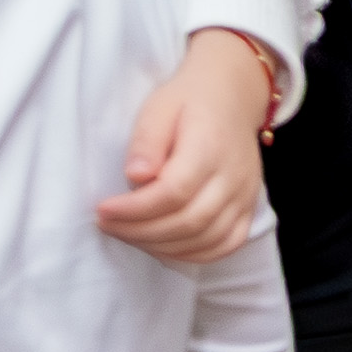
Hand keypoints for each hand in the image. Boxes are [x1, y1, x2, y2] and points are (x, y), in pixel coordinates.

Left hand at [98, 27, 275, 262]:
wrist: (232, 97)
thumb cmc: (189, 101)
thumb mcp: (159, 107)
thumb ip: (147, 141)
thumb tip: (135, 176)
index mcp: (210, 148)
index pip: (173, 193)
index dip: (135, 209)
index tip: (103, 209)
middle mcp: (232, 177)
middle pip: (189, 222)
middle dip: (141, 232)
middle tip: (109, 225)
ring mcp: (244, 196)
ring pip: (207, 239)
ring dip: (163, 246)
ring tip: (130, 235)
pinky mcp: (248, 207)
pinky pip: (227, 244)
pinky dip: (195, 254)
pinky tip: (164, 247)